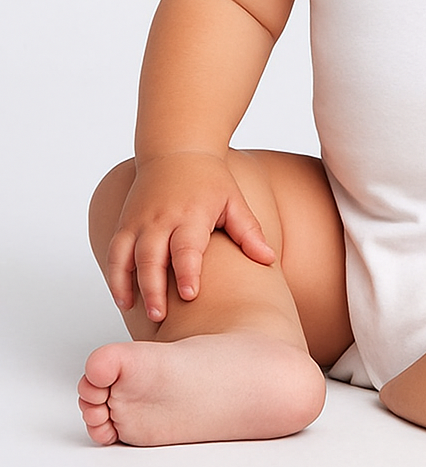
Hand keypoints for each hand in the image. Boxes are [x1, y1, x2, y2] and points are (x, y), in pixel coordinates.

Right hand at [105, 152, 275, 321]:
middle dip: (154, 288)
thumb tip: (269, 259)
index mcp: (192, 214)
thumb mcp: (234, 201)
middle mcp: (162, 218)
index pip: (187, 247)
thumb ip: (249, 232)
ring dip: (129, 286)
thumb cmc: (210, 179)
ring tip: (139, 313)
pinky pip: (115, 253)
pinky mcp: (125, 223)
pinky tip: (123, 299)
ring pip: (127, 257)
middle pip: (152, 257)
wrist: (176, 149)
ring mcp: (140, 221)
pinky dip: (115, 276)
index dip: (188, 272)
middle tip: (160, 317)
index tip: (190, 295)